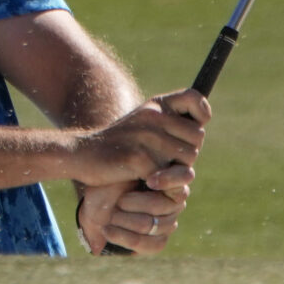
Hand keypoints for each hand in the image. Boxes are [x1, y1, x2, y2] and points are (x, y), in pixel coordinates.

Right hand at [63, 88, 207, 189]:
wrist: (81, 155)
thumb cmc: (117, 145)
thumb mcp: (142, 125)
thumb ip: (168, 125)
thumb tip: (200, 130)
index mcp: (155, 106)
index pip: (195, 98)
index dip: (202, 112)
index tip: (197, 126)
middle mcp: (153, 116)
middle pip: (197, 138)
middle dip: (187, 153)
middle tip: (168, 161)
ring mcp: (146, 137)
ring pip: (186, 159)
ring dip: (177, 171)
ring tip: (158, 172)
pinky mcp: (139, 158)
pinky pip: (168, 177)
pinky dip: (162, 185)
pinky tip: (146, 182)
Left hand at [77, 163, 192, 255]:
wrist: (91, 200)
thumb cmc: (108, 176)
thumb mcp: (121, 164)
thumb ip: (144, 163)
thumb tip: (154, 168)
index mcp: (171, 175)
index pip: (184, 176)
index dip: (169, 179)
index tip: (149, 180)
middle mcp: (174, 200)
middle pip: (163, 205)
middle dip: (135, 203)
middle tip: (118, 200)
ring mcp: (168, 222)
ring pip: (152, 225)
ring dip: (125, 220)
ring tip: (109, 215)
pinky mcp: (157, 241)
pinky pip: (151, 245)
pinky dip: (126, 238)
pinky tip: (108, 230)